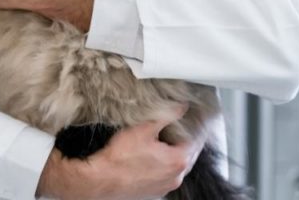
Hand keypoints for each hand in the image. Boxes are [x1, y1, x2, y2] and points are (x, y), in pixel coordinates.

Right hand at [37, 108, 206, 199]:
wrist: (102, 179)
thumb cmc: (121, 156)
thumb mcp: (144, 128)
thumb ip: (166, 116)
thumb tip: (181, 107)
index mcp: (179, 160)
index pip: (196, 141)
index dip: (193, 128)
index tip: (191, 120)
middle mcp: (176, 176)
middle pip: (187, 154)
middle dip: (182, 141)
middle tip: (175, 128)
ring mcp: (165, 186)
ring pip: (175, 166)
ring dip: (171, 154)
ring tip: (160, 141)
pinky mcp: (154, 191)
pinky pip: (164, 175)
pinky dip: (162, 166)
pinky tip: (149, 157)